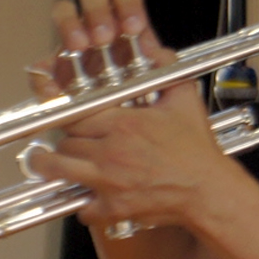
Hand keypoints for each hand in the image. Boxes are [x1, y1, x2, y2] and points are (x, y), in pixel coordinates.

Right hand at [31, 0, 174, 99]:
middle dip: (98, 12)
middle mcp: (98, 27)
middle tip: (105, 37)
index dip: (127, 2)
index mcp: (126, 24)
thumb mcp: (163, 83)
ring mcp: (74, 44)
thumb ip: (164, 66)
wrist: (125, 134)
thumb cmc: (144, 104)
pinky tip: (56, 90)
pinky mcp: (53, 71)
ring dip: (71, 24)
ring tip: (81, 46)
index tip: (133, 27)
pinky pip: (41, 67)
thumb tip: (162, 55)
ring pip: (64, 13)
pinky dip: (46, 78)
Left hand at [32, 0, 234, 235]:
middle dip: (64, 142)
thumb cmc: (197, 151)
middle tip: (68, 142)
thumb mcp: (185, 101)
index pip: (74, 116)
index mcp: (123, 124)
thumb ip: (167, 70)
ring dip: (53, 168)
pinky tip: (87, 197)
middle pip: (65, 143)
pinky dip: (82, 205)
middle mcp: (110, 153)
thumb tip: (158, 50)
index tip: (65, 119)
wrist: (208, 189)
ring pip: (60, 171)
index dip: (67, 117)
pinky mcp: (114, 208)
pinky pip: (82, 208)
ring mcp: (109, 182)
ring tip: (49, 165)